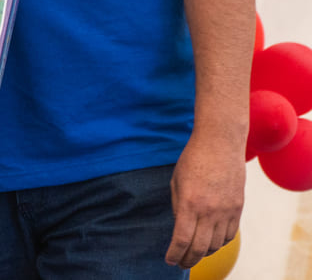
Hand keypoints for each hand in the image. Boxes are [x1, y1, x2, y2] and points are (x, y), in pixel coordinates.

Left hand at [165, 133, 243, 266]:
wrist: (220, 143)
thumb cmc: (192, 159)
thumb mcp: (176, 181)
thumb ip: (177, 207)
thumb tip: (179, 229)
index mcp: (190, 203)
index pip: (182, 239)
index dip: (175, 254)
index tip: (169, 260)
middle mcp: (210, 210)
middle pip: (199, 247)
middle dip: (189, 259)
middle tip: (181, 263)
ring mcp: (227, 210)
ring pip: (216, 244)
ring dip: (204, 252)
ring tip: (194, 253)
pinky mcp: (238, 208)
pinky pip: (230, 234)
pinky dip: (219, 243)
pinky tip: (210, 241)